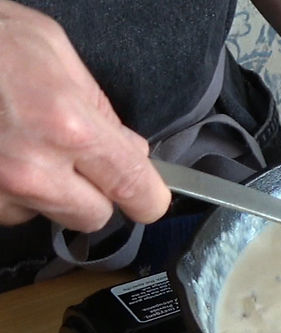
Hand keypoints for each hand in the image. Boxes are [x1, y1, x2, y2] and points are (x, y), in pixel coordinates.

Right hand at [0, 1, 170, 232]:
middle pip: (93, 216)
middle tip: (73, 158)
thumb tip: (130, 149)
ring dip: (43, 190)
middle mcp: (31, 168)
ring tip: (19, 143)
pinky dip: (8, 190)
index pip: (134, 188)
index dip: (148, 197)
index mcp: (66, 126)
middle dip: (91, 192)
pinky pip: (10, 209)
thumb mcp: (52, 51)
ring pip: (46, 215)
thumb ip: (99, 106)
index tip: (149, 198)